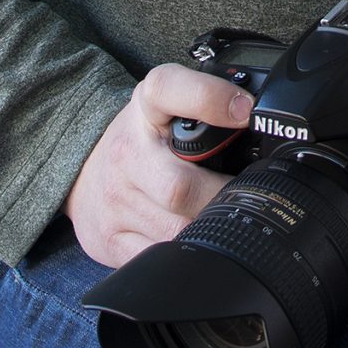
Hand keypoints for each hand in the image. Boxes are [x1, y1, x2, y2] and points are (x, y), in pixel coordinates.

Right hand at [66, 64, 250, 267]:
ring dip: (209, 231)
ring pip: (175, 231)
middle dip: (221, 199)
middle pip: (179, 186)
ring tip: (222, 219)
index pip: (168, 89)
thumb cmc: (142, 142)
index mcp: (145, 108)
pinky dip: (185, 254)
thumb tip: (264, 121)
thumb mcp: (167, 110)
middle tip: (246, 197)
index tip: (245, 110)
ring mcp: (115, 199)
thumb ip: (209, 108)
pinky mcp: (111, 239)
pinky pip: (159, 258)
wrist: (83, 174)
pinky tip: (194, 240)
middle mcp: (126, 152)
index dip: (208, 98)